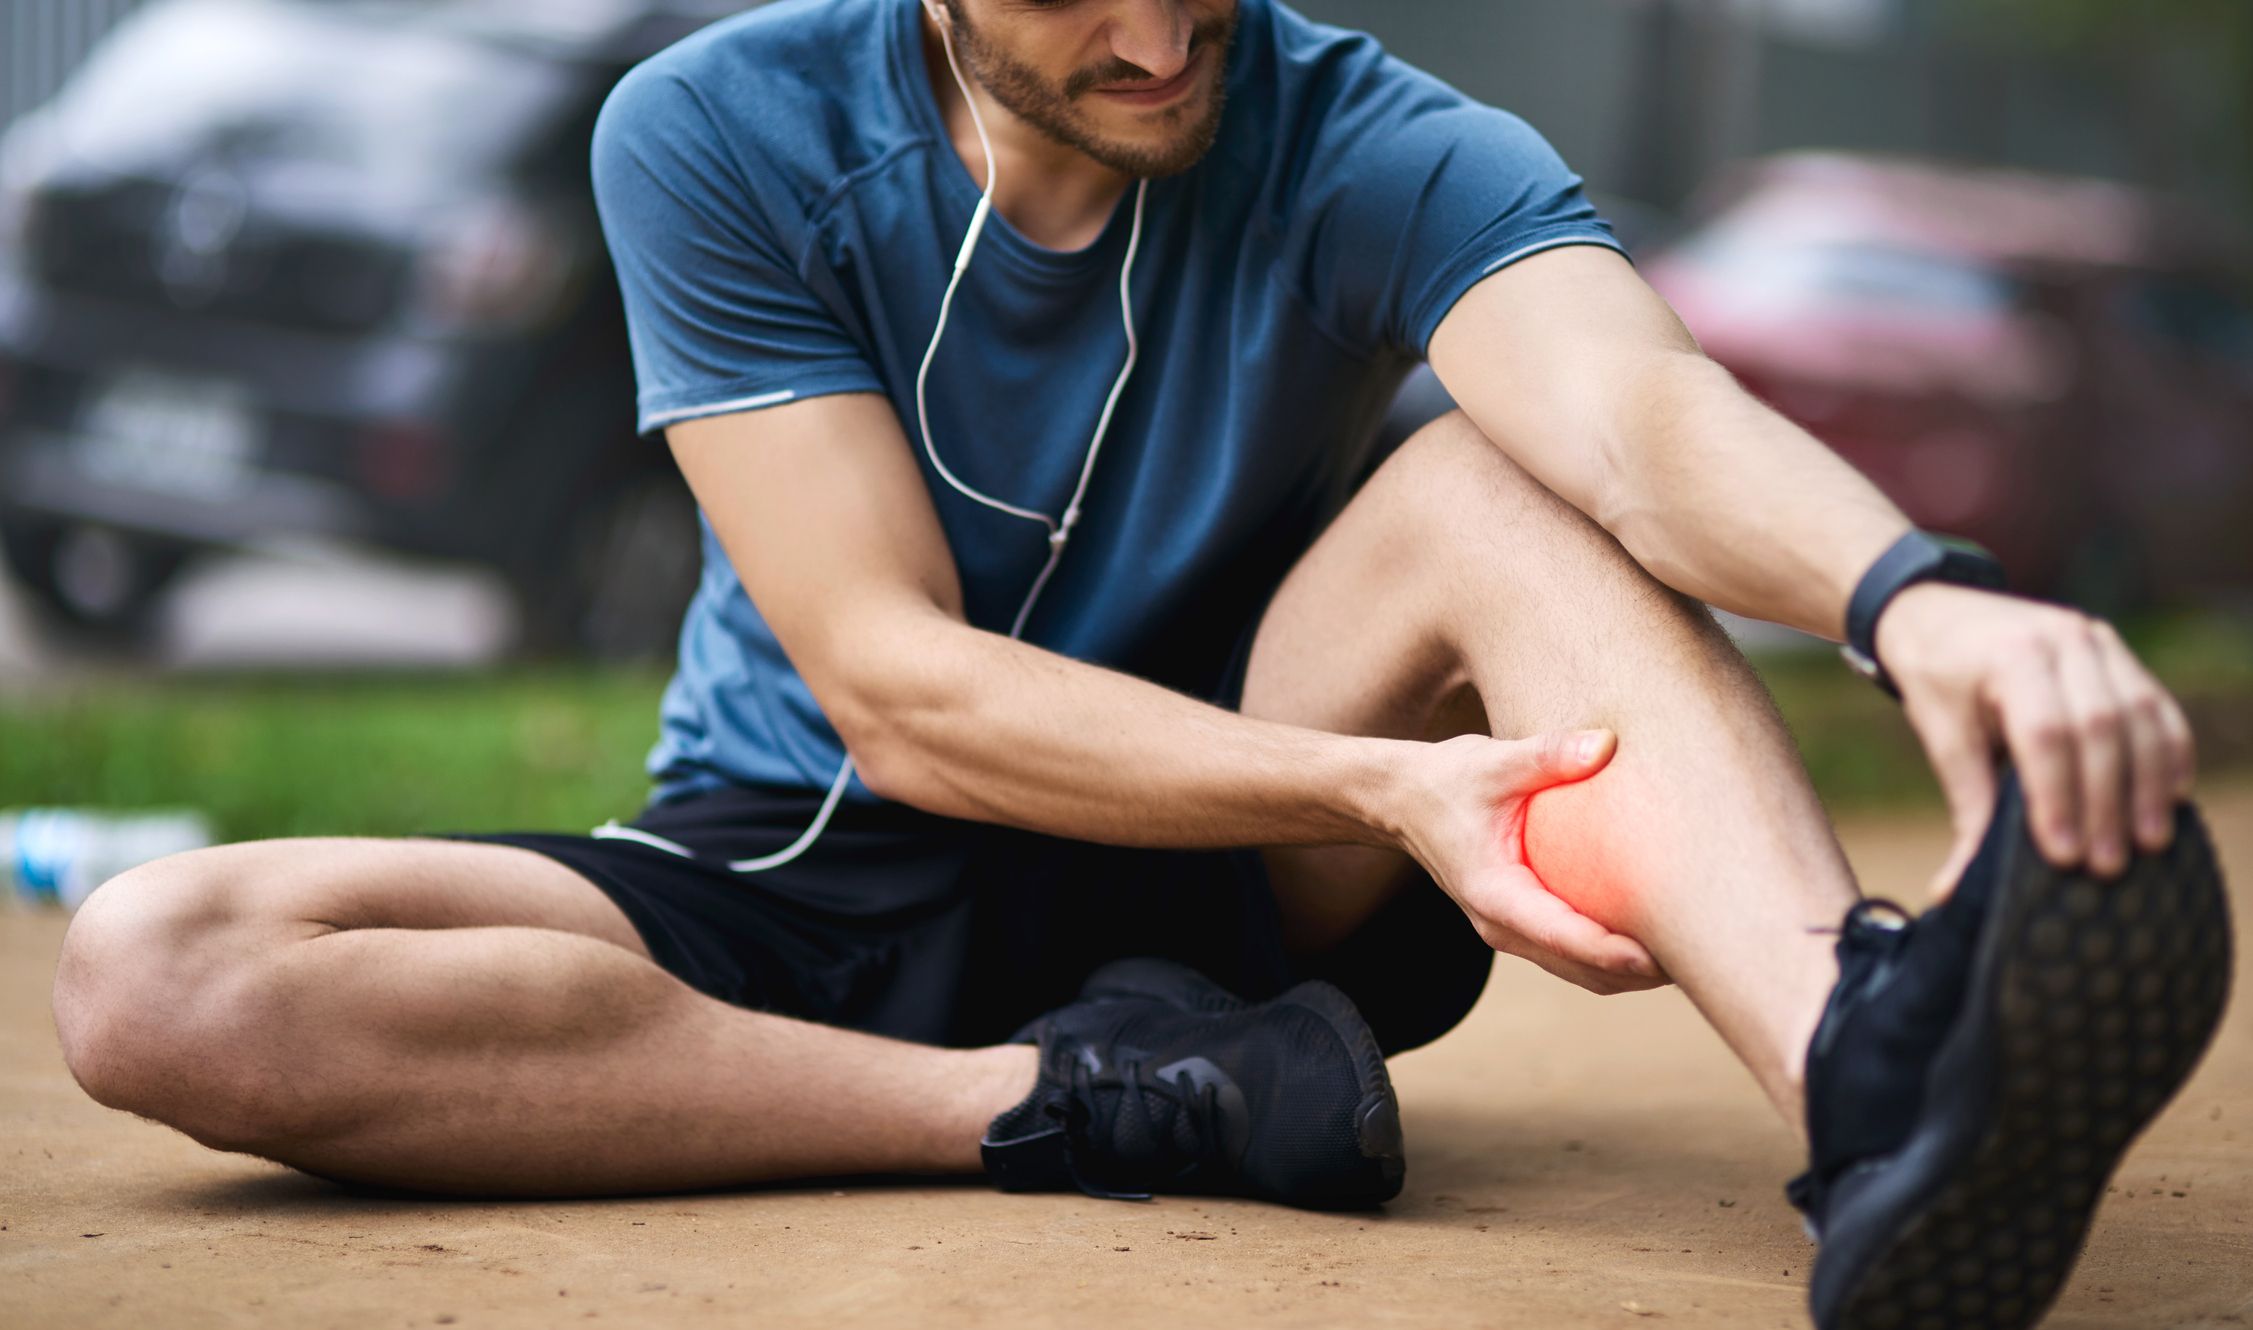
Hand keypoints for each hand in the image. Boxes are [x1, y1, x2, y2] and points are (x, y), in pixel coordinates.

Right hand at [1390, 729, 1665, 994]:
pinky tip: (1653, 931)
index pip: (1564, 936)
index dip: (1614, 952)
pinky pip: (1572, 953)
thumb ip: (1549, 755)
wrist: (1401, 802)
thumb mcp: (1493, 761)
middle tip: (1701, 958)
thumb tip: (1607, 744)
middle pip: (1581, 970)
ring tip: (1690, 954)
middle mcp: (1501, 925)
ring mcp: (1509, 930)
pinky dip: (1610, 952)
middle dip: (1638, 973)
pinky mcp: (1519, 923)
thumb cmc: (1447, 780)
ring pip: (1579, 970)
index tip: (1662, 956)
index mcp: (1494, 894)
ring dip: (1630, 971)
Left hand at [1876, 583, 2195, 893]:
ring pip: (2139, 715)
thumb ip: (1966, 804)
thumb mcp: (1939, 734)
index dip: (2058, 797)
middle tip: (2108, 863)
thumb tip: (1954, 888)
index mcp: (2011, 656)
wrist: (1937, 613)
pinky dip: (2169, 751)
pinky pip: (2156, 704)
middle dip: (2107, 801)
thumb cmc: (1937, 679)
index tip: (2063, 855)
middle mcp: (2062, 640)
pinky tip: (2171, 797)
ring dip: (2148, 783)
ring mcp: (2097, 641)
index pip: (2045, 733)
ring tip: (2149, 841)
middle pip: (2100, 727)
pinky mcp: (2117, 654)